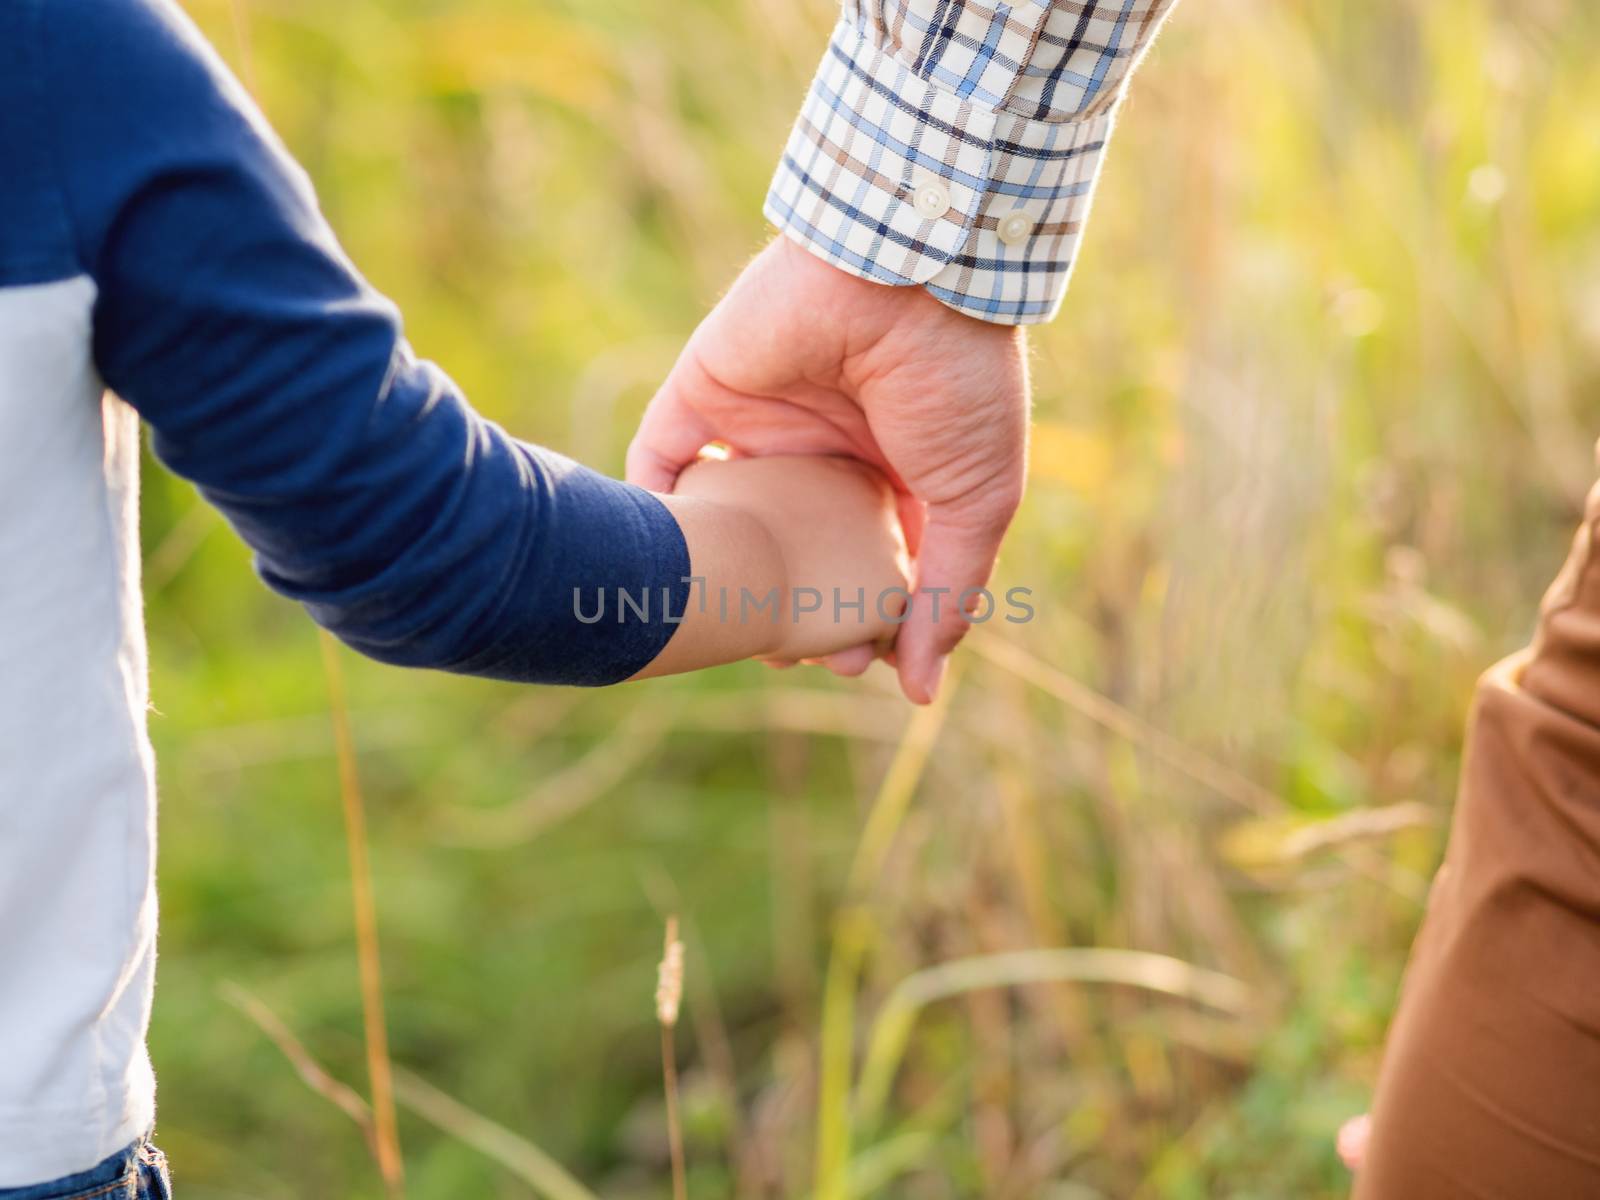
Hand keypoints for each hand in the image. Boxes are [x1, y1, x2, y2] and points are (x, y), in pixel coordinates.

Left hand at [627, 238, 1028, 702]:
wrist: (904, 278)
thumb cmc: (958, 385)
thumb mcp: (978, 501)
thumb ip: (949, 595)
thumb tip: (920, 689)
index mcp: (889, 472)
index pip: (862, 564)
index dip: (857, 618)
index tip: (855, 660)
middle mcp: (821, 453)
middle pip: (790, 553)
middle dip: (789, 609)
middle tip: (795, 654)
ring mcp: (759, 422)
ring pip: (728, 518)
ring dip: (722, 575)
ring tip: (733, 626)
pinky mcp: (703, 392)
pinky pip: (661, 459)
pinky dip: (652, 508)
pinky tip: (660, 566)